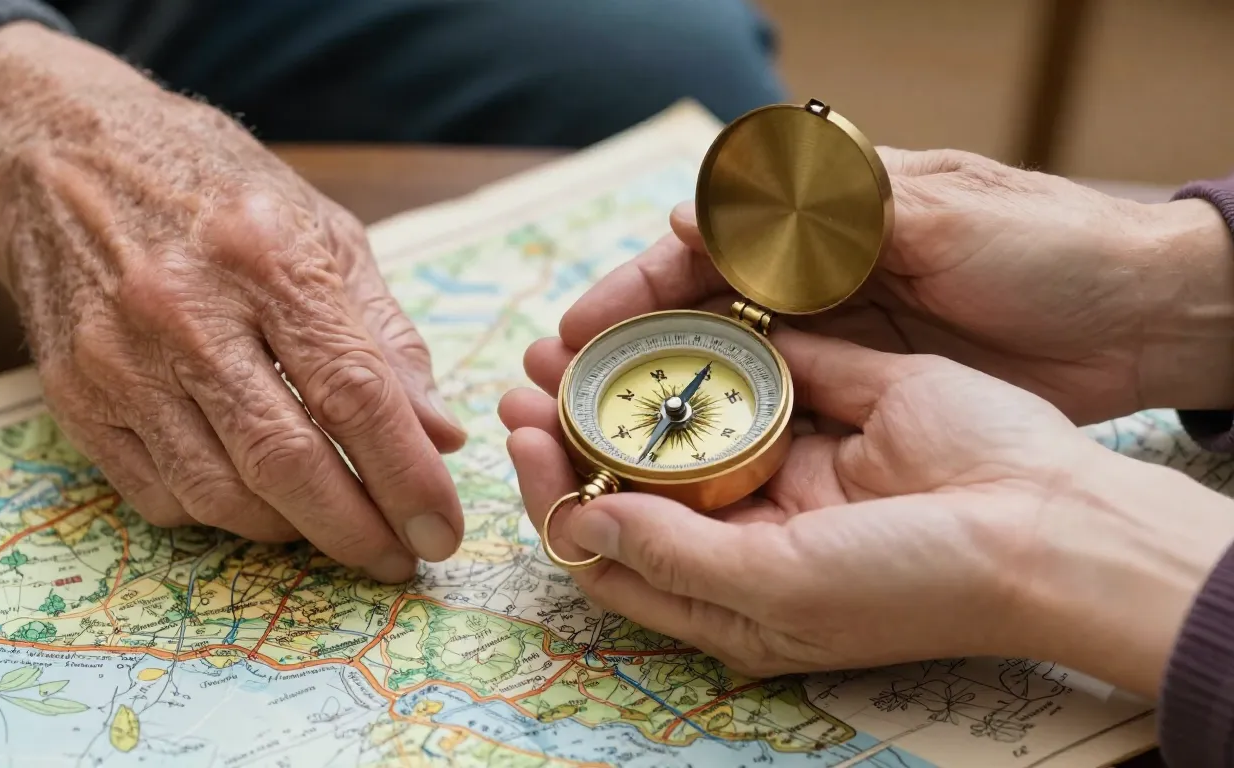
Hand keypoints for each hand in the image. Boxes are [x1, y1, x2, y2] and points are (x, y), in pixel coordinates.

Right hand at [0, 23, 466, 580]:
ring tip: (341, 527)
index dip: (408, 478)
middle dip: (357, 530)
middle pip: (286, 461)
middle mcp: (183, 311)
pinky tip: (260, 497)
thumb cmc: (215, 189)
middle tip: (402, 558)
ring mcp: (117, 360)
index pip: (353, 394)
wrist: (59, 157)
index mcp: (265, 257)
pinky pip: (162, 495)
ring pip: (221, 493)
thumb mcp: (323, 231)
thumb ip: (385, 336)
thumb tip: (441, 436)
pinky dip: (224, 514)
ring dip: (295, 530)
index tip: (444, 530)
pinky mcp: (75, 397)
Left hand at [501, 328, 1233, 696]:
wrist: (1046, 528)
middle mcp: (755, 528)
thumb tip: (572, 525)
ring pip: (686, 417)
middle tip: (521, 384)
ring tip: (566, 343)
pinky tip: (657, 313)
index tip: (524, 441)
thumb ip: (670, 557)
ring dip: (624, 382)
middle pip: (638, 480)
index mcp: (735, 593)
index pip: (618, 548)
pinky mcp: (839, 396)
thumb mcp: (777, 589)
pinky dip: (712, 340)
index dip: (560, 497)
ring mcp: (797, 459)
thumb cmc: (912, 581)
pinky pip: (762, 362)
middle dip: (575, 433)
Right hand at [530, 149, 1233, 425]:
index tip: (572, 332)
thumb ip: (816, 213)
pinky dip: (719, 443)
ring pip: (719, 376)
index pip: (699, 255)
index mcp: (818, 226)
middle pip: (690, 320)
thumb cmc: (1045, 247)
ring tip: (583, 438)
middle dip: (619, 354)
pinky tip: (670, 473)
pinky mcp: (860, 403)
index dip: (631, 292)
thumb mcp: (933, 211)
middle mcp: (811, 285)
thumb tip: (691, 217)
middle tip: (548, 393)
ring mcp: (833, 347)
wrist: (1142, 318)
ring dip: (651, 407)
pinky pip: (772, 422)